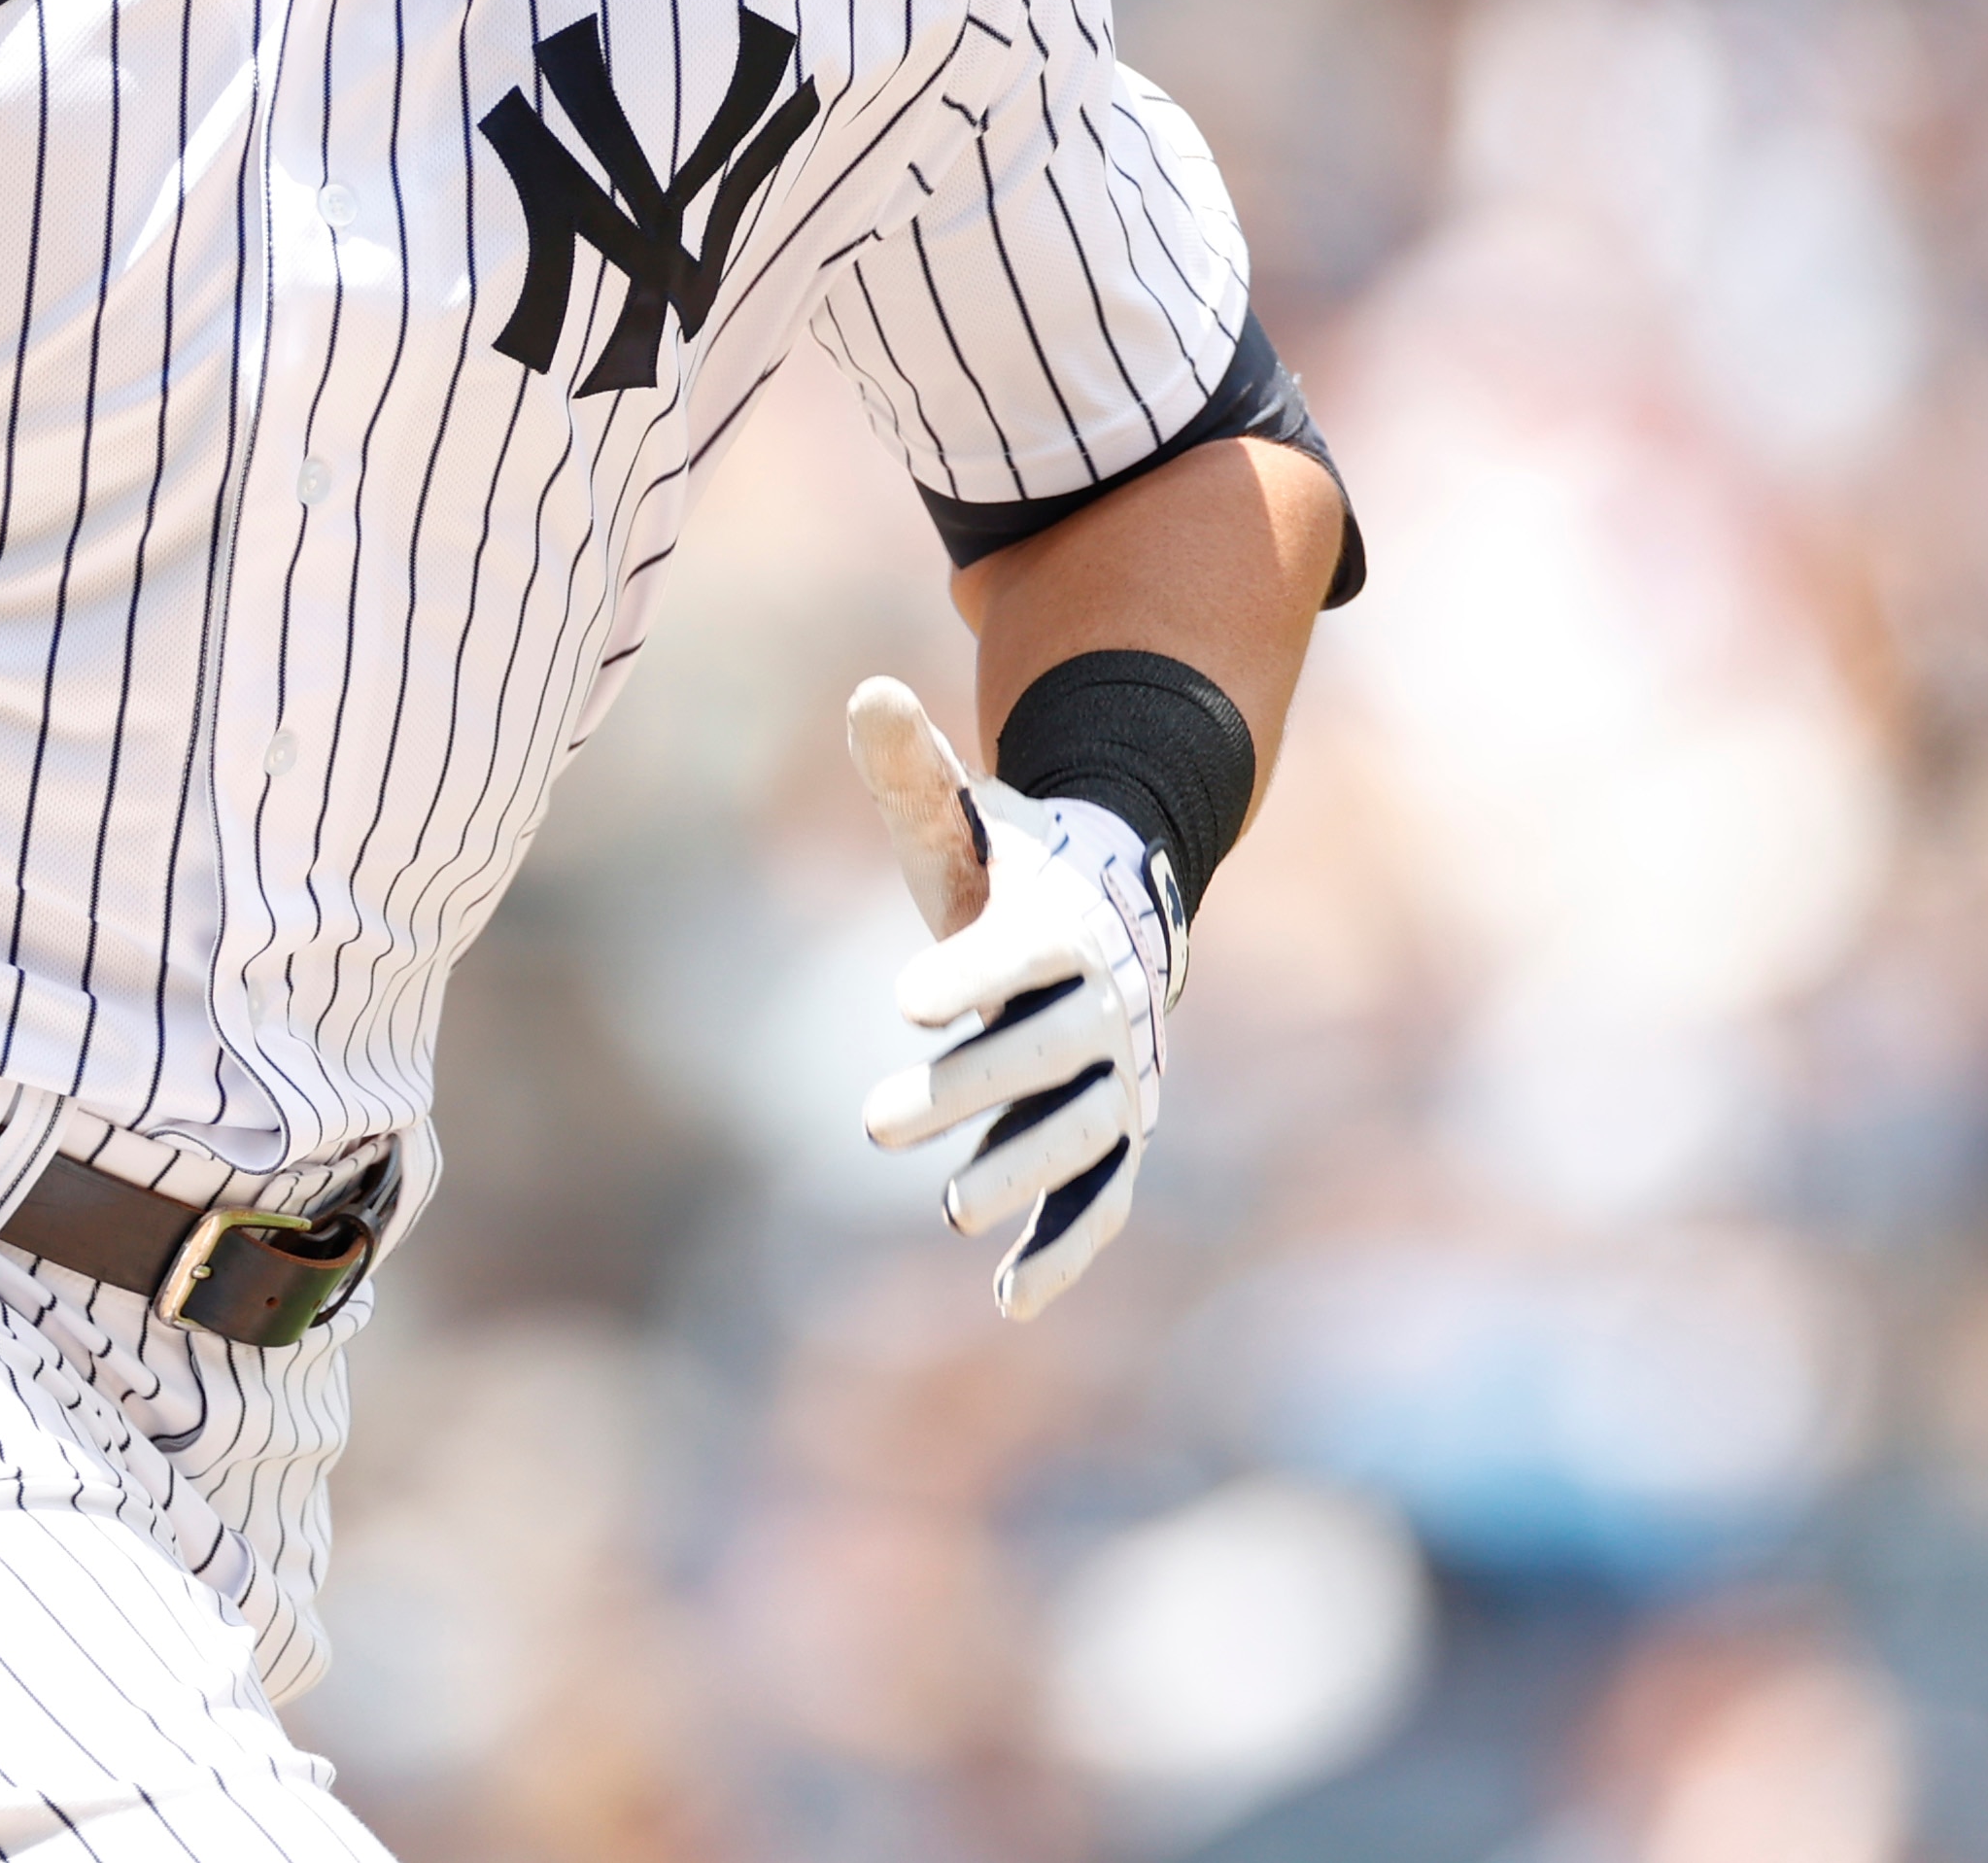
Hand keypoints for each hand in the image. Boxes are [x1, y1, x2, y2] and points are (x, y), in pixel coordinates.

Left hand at [847, 681, 1184, 1318]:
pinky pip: (1103, 1199)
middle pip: (1045, 1051)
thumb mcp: (963, 826)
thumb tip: (866, 691)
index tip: (902, 996)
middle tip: (871, 1121)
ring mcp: (1120, 1078)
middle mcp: (1107, 1006)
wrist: (1113, 915)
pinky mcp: (1119, 1139)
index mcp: (1065, 924)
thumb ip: (914, 774)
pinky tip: (1012, 1297)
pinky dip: (1068, 1247)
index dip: (968, 970)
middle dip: (967, 1087)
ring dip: (1020, 1171)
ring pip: (1080, 1132)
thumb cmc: (1015, 873)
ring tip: (950, 1204)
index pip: (1019, 950)